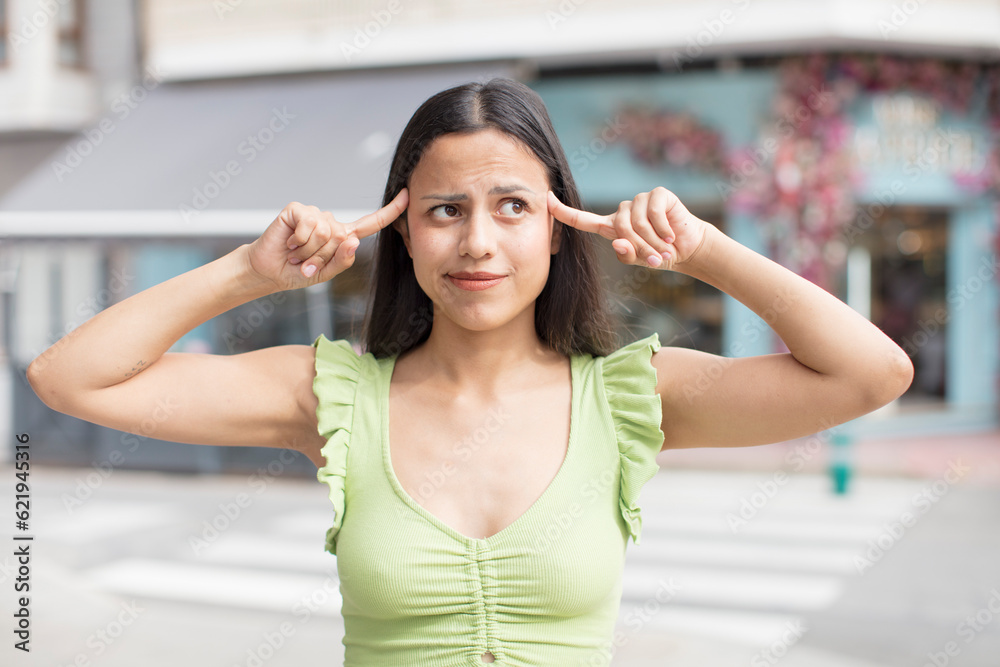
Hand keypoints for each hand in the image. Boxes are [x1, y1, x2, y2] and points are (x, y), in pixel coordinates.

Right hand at [246, 189, 408, 290]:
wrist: (270, 271)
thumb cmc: (298, 272)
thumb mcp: (326, 274)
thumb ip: (342, 261)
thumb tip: (353, 240)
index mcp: (343, 236)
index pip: (372, 223)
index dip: (391, 211)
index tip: (407, 196)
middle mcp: (331, 222)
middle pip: (342, 238)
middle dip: (323, 257)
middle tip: (305, 263)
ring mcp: (314, 214)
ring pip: (326, 233)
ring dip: (309, 251)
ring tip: (296, 254)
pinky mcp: (298, 210)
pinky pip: (309, 225)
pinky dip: (300, 240)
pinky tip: (289, 243)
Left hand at [547, 187, 707, 270]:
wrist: (687, 248)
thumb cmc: (659, 254)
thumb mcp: (640, 260)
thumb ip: (627, 254)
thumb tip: (618, 242)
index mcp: (612, 227)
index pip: (583, 219)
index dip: (564, 211)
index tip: (546, 199)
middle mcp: (623, 211)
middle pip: (619, 227)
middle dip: (638, 246)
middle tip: (655, 259)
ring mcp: (639, 200)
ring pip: (636, 221)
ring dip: (652, 240)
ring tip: (665, 249)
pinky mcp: (656, 194)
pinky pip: (652, 211)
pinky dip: (662, 228)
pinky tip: (671, 236)